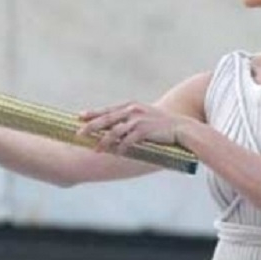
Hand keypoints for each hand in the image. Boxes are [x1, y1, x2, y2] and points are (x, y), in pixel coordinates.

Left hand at [76, 101, 192, 154]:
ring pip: (114, 131)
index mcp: (130, 105)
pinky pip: (128, 141)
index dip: (92, 113)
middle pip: (106, 119)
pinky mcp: (145, 130)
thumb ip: (129, 117)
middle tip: (79, 134)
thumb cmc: (161, 124)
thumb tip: (114, 126)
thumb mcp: (143, 115)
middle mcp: (132, 110)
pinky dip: (120, 148)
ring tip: (96, 150)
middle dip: (91, 127)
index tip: (79, 116)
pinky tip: (116, 154)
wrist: (181, 128)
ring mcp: (138, 120)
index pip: (107, 109)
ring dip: (103, 142)